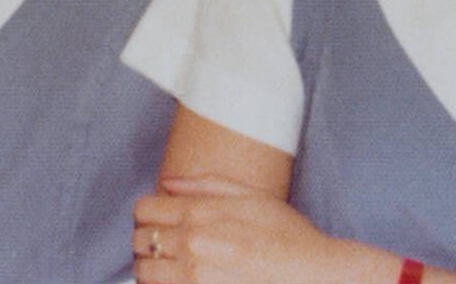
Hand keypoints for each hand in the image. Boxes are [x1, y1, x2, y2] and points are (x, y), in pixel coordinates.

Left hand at [133, 174, 341, 283]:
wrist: (317, 277)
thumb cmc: (289, 237)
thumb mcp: (252, 196)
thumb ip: (205, 185)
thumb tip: (168, 181)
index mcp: (200, 214)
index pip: (143, 210)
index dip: (148, 214)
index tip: (159, 220)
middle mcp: (192, 246)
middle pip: (139, 242)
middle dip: (148, 241)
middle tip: (167, 246)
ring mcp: (194, 279)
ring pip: (144, 274)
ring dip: (153, 269)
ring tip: (174, 269)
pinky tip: (184, 283)